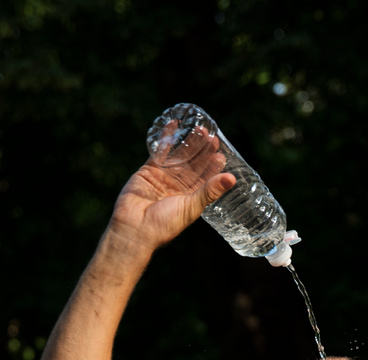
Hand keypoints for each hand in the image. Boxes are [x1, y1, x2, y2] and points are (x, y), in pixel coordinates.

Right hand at [110, 124, 234, 253]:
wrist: (135, 228)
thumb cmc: (165, 224)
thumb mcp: (191, 207)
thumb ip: (210, 191)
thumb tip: (232, 179)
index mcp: (191, 197)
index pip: (206, 178)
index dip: (213, 165)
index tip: (221, 152)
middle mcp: (179, 186)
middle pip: (194, 163)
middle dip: (202, 150)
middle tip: (211, 134)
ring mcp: (164, 176)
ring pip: (179, 155)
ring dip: (188, 142)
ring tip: (198, 128)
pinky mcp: (148, 170)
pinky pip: (160, 151)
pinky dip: (167, 138)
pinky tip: (174, 124)